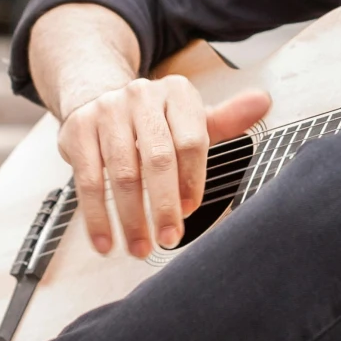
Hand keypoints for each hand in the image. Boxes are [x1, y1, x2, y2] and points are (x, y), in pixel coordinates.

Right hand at [59, 78, 271, 258]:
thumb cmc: (156, 119)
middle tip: (169, 239)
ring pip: (122, 173)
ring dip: (130, 218)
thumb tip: (262, 102)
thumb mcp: (191, 117)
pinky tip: (106, 241)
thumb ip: (226, 119)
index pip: (190, 139)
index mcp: (176, 93)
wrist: (101, 99)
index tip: (189, 211)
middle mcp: (141, 97)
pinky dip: (96, 217)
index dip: (192, 179)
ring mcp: (106, 112)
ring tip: (140, 247)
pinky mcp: (77, 131)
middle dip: (163, 205)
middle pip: (157, 158)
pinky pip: (87, 181)